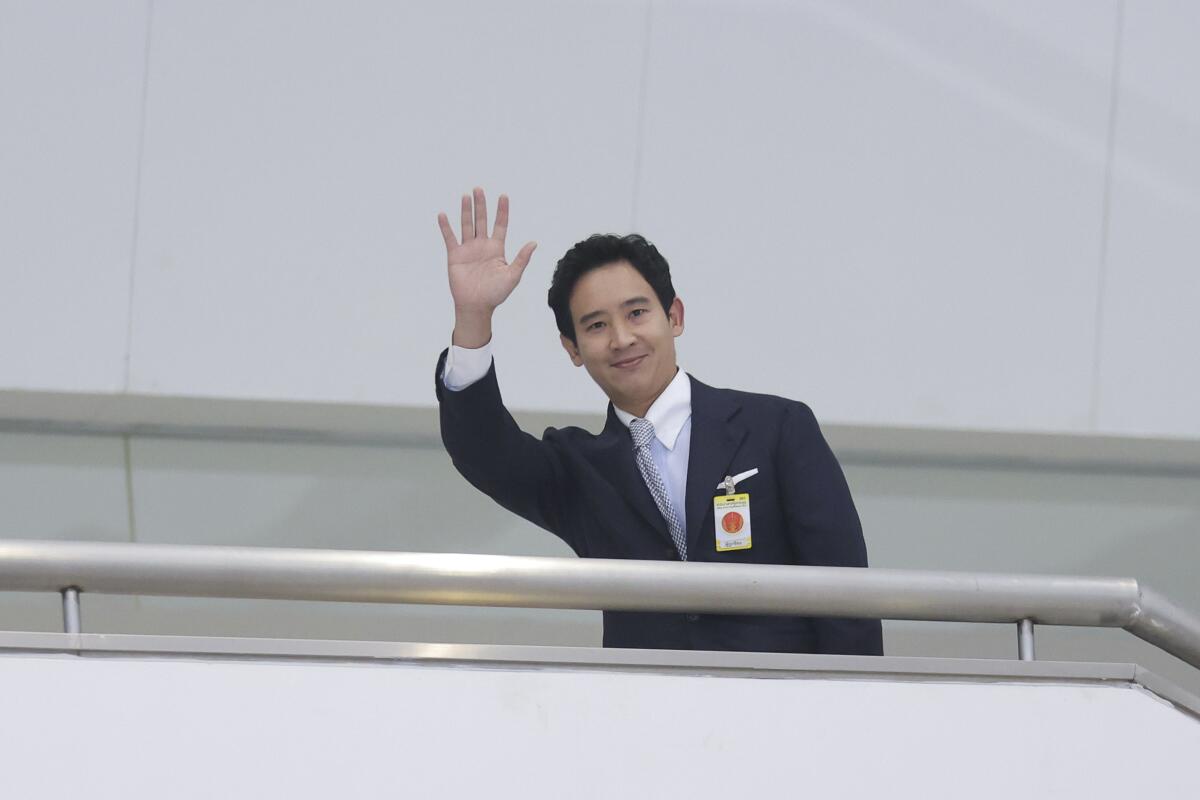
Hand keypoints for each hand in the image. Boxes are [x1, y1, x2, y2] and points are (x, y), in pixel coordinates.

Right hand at [438, 187, 536, 322]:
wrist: (477, 306)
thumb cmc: (496, 294)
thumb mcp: (513, 276)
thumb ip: (522, 258)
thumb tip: (534, 242)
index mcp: (497, 249)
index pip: (500, 225)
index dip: (502, 211)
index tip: (503, 195)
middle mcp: (482, 246)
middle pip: (481, 220)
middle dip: (481, 205)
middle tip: (478, 188)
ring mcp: (468, 249)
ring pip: (467, 225)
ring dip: (466, 210)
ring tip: (465, 195)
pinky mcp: (455, 256)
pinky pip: (450, 238)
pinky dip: (446, 227)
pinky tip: (443, 214)